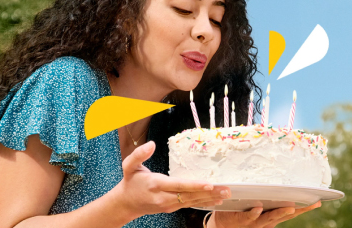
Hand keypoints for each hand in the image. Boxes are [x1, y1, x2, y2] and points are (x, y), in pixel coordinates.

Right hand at [113, 141, 230, 218]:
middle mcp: (164, 197)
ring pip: (192, 202)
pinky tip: (216, 201)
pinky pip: (190, 204)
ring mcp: (169, 205)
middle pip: (190, 195)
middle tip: (226, 189)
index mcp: (156, 185)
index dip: (195, 186)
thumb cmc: (130, 182)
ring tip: (226, 194)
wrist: (125, 203)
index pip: (179, 185)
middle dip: (209, 193)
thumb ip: (139, 154)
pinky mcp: (172, 207)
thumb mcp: (129, 165)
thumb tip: (152, 144)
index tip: (209, 184)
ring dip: (210, 198)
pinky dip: (204, 203)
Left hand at [209, 201, 321, 227]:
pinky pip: (248, 216)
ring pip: (269, 217)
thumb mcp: (256, 201)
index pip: (292, 211)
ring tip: (289, 208)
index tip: (319, 201)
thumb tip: (276, 175)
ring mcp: (255, 221)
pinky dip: (254, 213)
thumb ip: (265, 193)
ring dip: (279, 213)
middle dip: (298, 210)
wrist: (221, 224)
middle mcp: (266, 220)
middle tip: (310, 204)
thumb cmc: (240, 210)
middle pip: (284, 215)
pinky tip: (259, 207)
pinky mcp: (241, 220)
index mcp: (272, 215)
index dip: (305, 207)